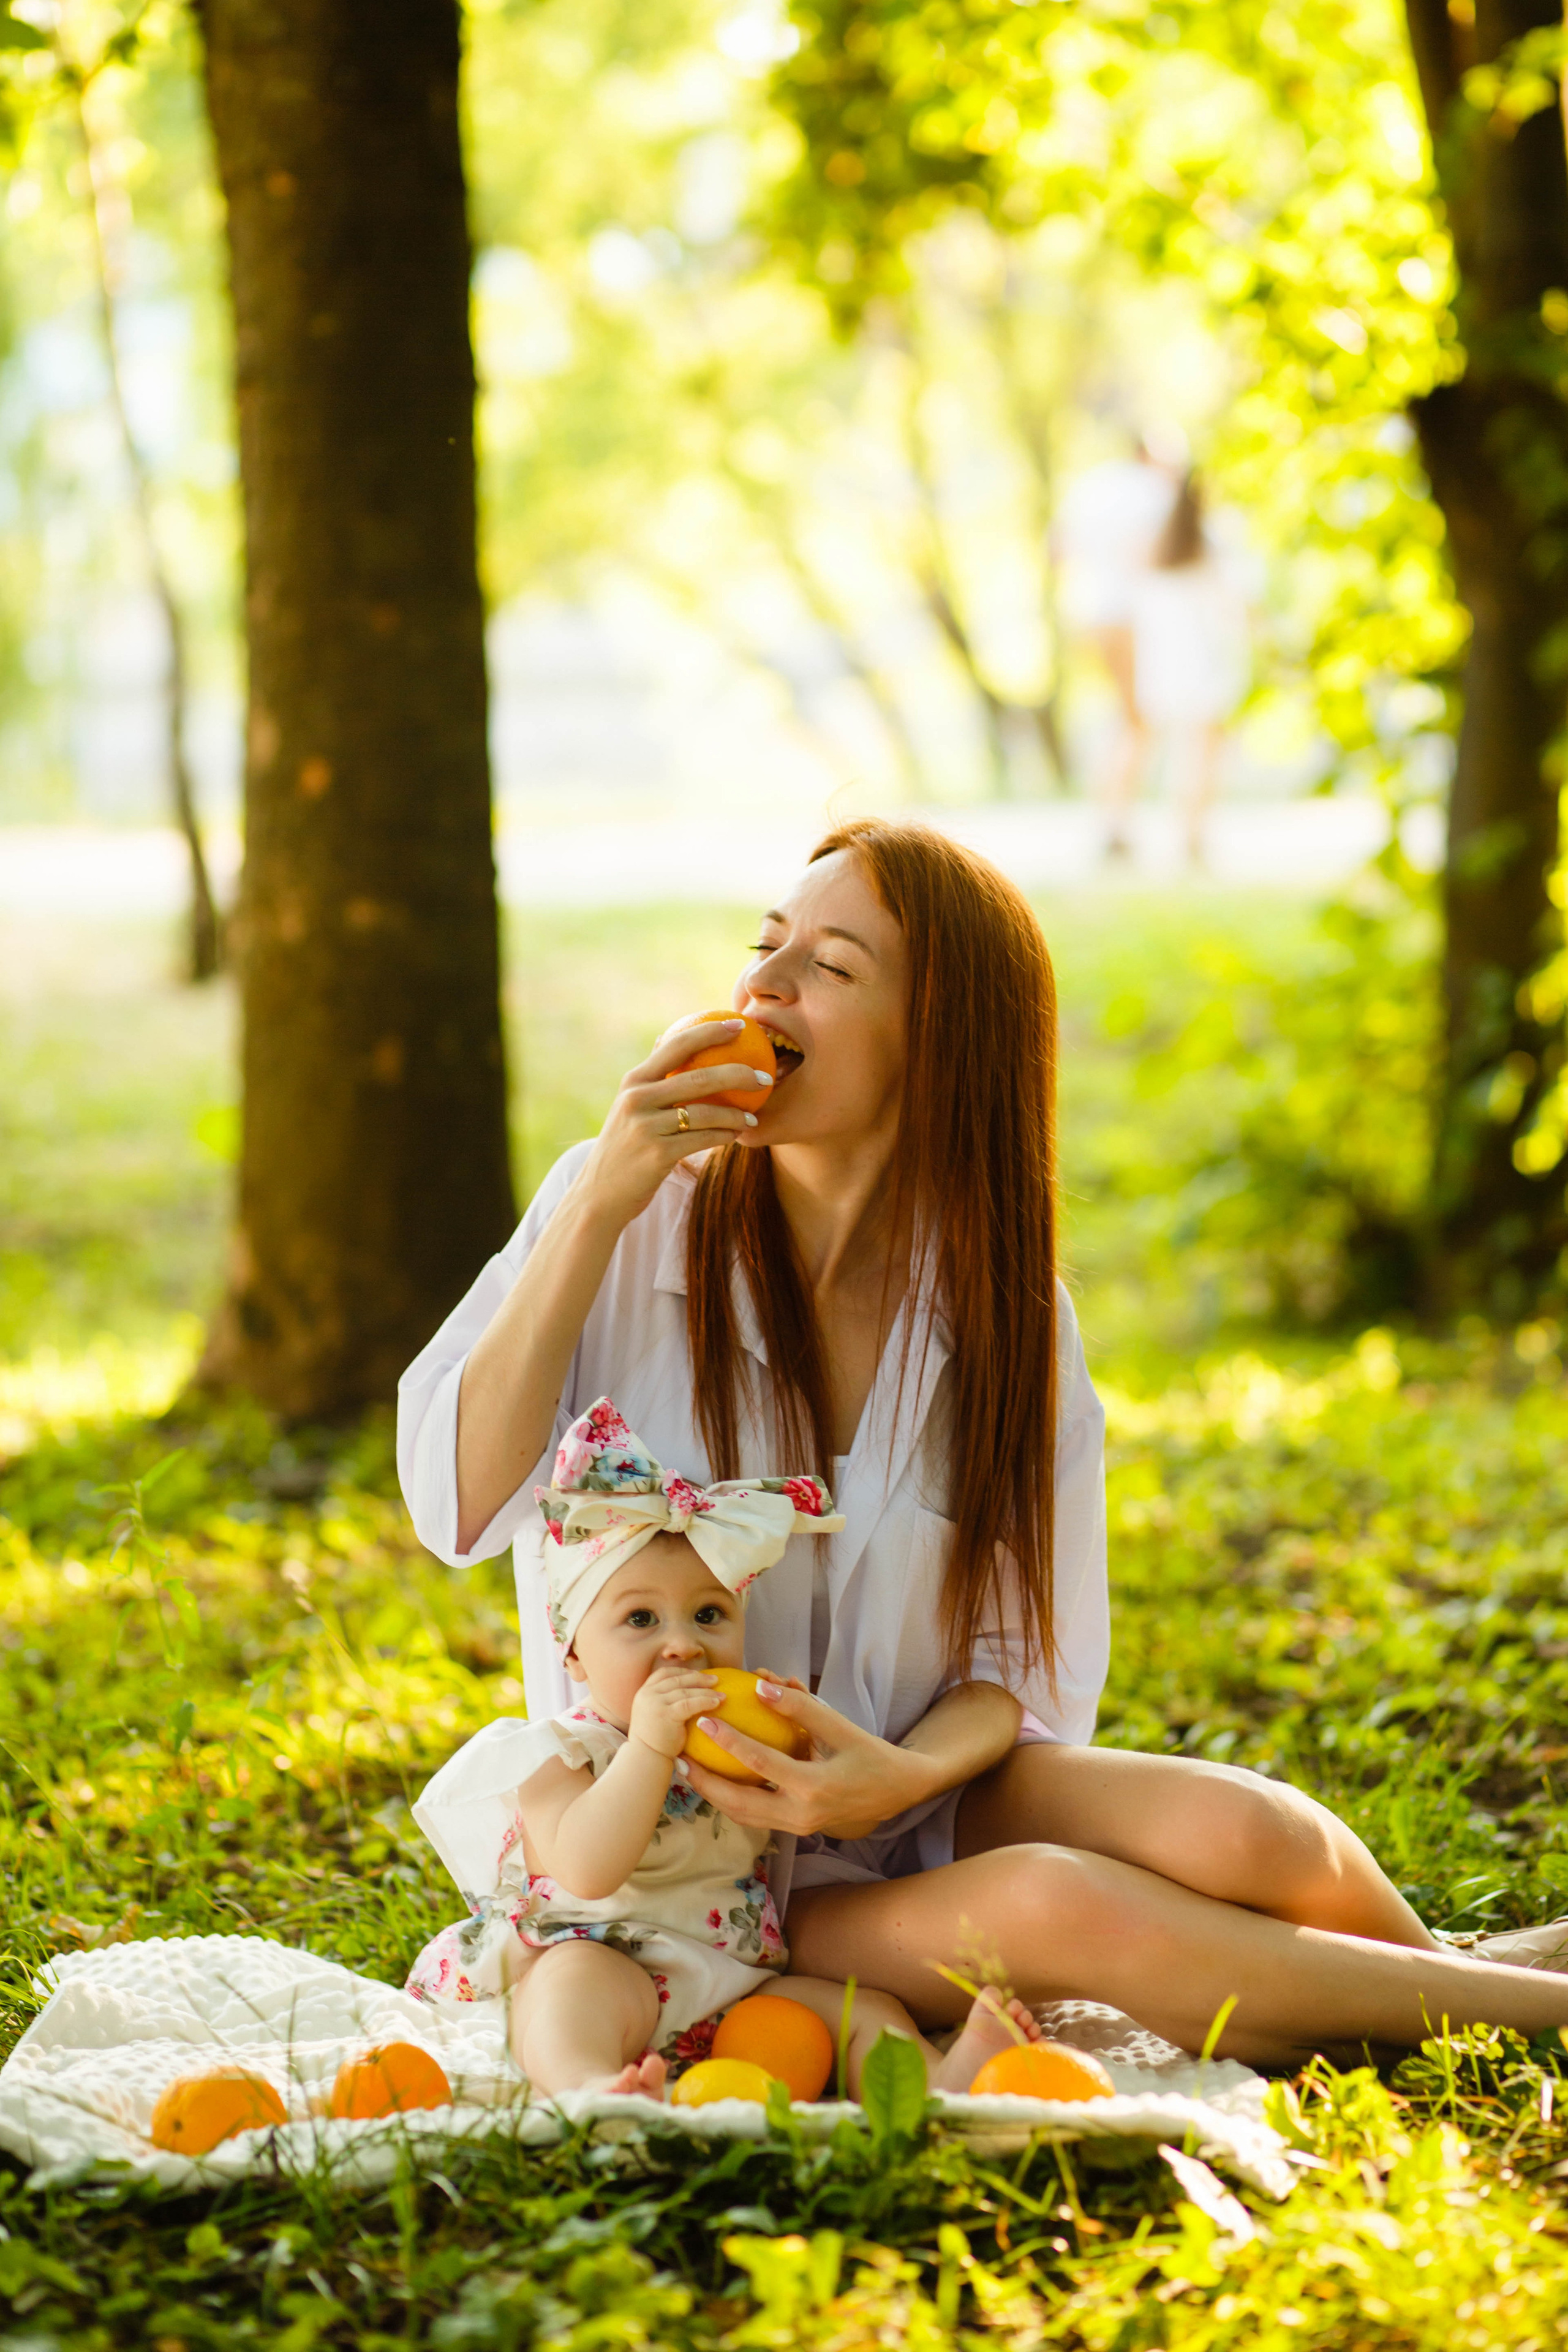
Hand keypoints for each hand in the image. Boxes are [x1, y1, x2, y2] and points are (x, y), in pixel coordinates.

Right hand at [575, 1021, 771, 1227]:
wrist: (599, 1195)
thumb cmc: (624, 1147)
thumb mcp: (628, 1106)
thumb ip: (649, 1075)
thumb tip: (665, 1037)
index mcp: (633, 1081)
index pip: (677, 1045)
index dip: (710, 1031)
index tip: (740, 1024)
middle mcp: (637, 1099)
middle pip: (699, 1077)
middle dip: (739, 1073)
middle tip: (764, 1075)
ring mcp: (646, 1126)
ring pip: (705, 1112)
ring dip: (736, 1114)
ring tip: (753, 1117)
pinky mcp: (657, 1154)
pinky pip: (703, 1139)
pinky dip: (724, 1135)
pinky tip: (737, 1135)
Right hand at [628, 1662, 722, 1763]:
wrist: (645, 1759)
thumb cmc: (653, 1742)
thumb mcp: (652, 1715)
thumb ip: (663, 1702)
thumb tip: (686, 1693)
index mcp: (644, 1692)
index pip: (664, 1674)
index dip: (682, 1672)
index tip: (697, 1674)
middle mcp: (647, 1694)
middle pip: (677, 1680)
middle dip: (699, 1679)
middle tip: (716, 1680)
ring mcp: (655, 1703)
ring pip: (686, 1691)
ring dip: (707, 1692)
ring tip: (722, 1695)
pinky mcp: (666, 1714)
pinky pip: (690, 1703)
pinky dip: (705, 1701)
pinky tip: (716, 1703)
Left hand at [681, 1675, 938, 1839]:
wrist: (897, 1792)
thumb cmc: (870, 1754)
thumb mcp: (840, 1726)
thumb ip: (801, 1707)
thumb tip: (762, 1685)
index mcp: (814, 1787)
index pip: (760, 1763)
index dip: (729, 1741)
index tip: (704, 1721)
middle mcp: (801, 1814)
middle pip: (739, 1803)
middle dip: (705, 1783)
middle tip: (679, 1756)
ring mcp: (797, 1827)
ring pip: (743, 1816)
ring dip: (713, 1795)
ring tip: (688, 1770)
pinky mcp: (795, 1829)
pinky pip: (755, 1817)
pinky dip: (732, 1800)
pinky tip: (716, 1781)